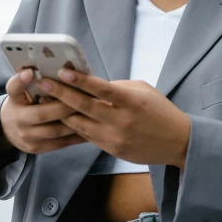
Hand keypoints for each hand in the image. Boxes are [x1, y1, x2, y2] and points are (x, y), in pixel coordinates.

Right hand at [0, 68, 87, 154]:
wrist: (7, 130)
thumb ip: (32, 80)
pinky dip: (76, 135)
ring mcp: (28, 137)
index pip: (14, 88)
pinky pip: (60, 143)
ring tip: (92, 111)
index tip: (30, 72)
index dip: (21, 81)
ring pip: (55, 130)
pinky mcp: (38, 149)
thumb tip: (53, 65)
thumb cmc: (22, 103)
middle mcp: (18, 119)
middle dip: (65, 105)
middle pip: (42, 113)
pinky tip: (91, 126)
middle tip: (84, 96)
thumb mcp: (21, 90)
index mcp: (14, 100)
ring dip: (75, 121)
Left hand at [37, 69, 190, 167]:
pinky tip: (61, 116)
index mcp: (132, 101)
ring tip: (46, 100)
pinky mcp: (112, 150)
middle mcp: (122, 121)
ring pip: (80, 124)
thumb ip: (118, 87)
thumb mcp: (144, 90)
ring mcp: (116, 138)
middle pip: (85, 106)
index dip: (80, 80)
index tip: (62, 71)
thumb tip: (92, 84)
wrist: (177, 142)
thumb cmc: (160, 111)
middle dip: (61, 93)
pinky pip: (87, 136)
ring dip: (61, 112)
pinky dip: (74, 125)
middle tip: (44, 83)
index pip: (101, 88)